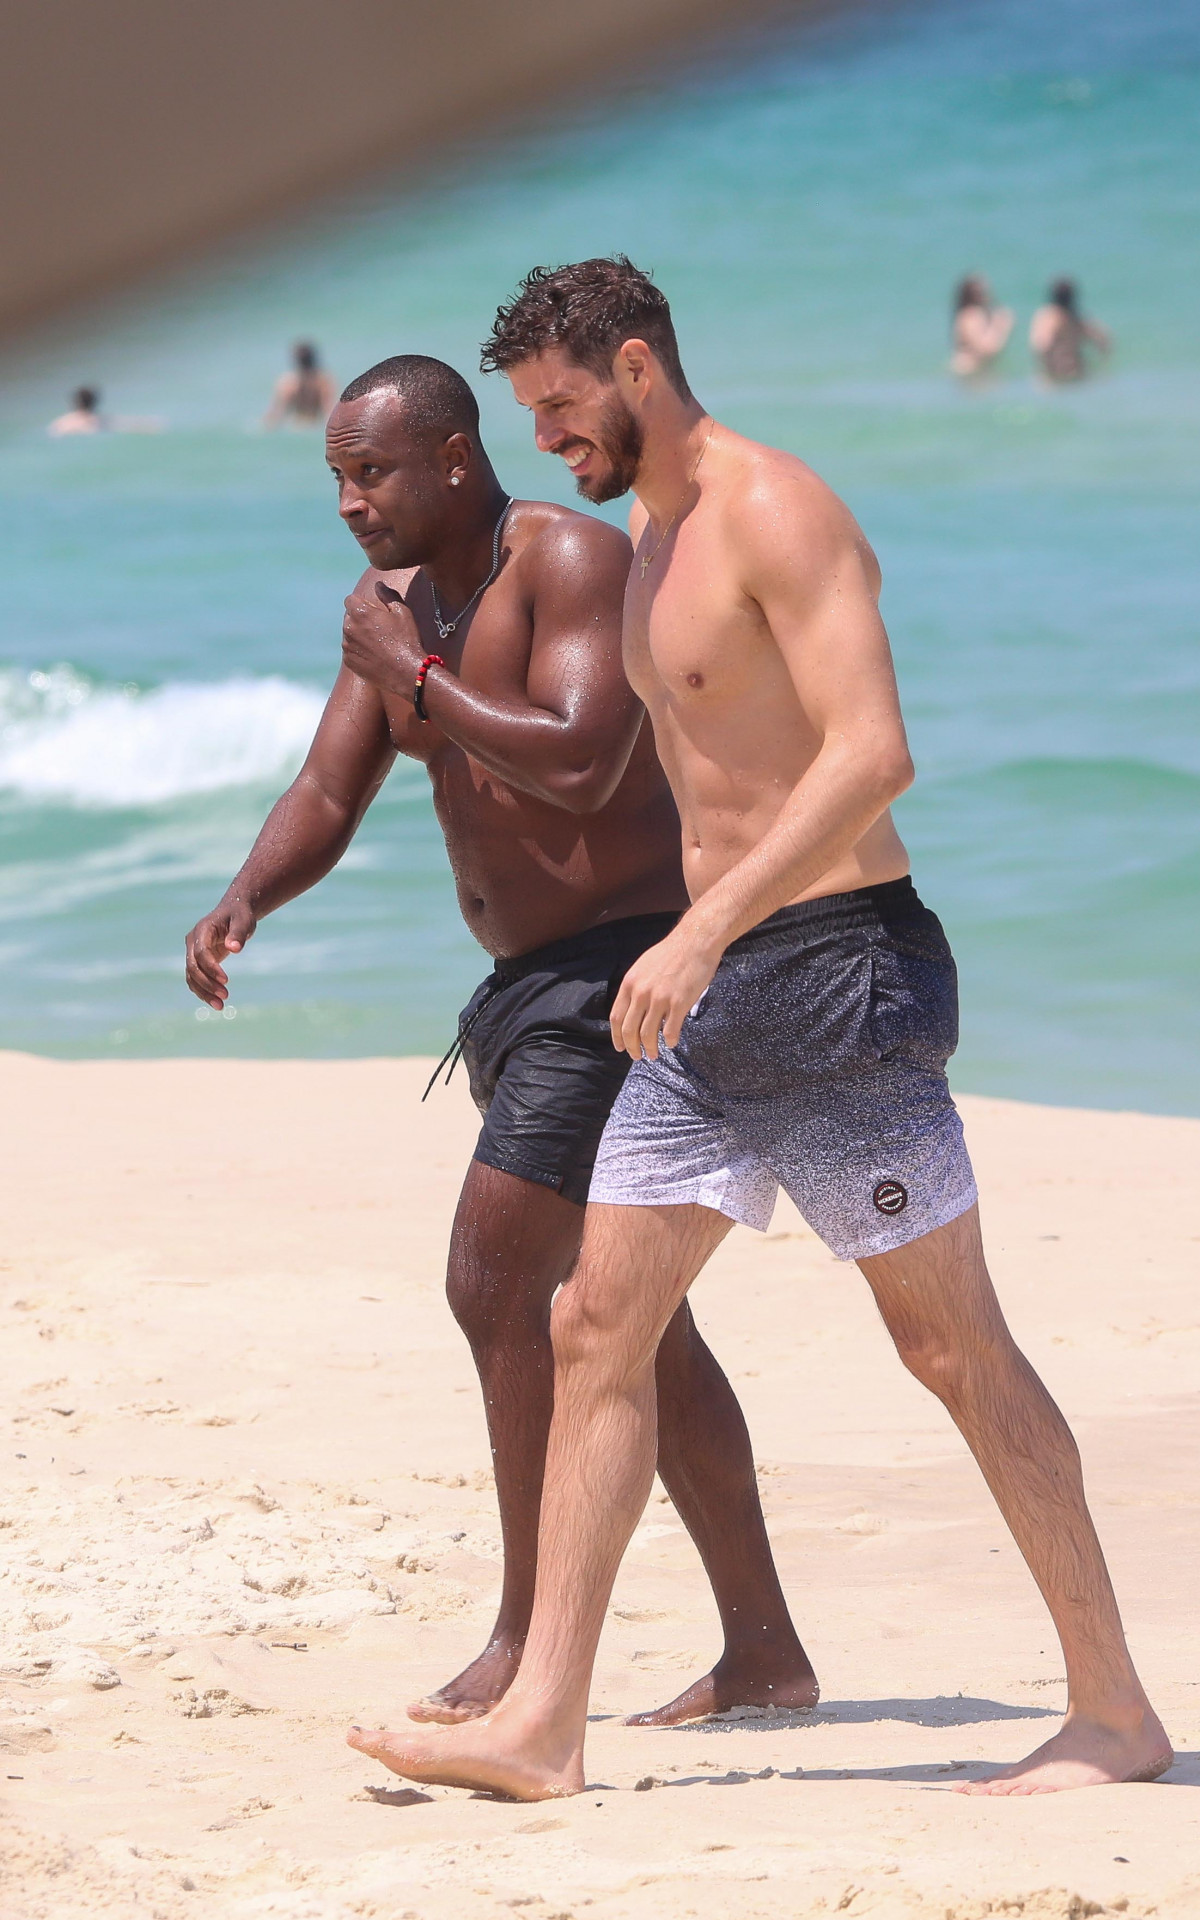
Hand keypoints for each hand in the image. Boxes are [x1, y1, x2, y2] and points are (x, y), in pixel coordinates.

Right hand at [185, 899, 257, 1009]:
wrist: (234, 912)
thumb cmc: (240, 915)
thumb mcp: (243, 921)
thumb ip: (238, 934)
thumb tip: (234, 949)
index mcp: (202, 930)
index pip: (201, 952)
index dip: (211, 968)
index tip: (226, 981)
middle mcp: (193, 941)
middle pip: (193, 967)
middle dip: (207, 983)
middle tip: (225, 996)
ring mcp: (192, 952)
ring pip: (191, 976)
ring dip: (203, 992)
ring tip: (220, 1006)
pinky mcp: (197, 961)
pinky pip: (195, 979)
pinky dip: (203, 991)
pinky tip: (216, 1002)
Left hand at [341, 582, 425, 697]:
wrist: (406, 672)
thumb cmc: (407, 640)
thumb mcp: (403, 612)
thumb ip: (388, 595)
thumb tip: (378, 584)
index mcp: (360, 613)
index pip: (350, 599)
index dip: (362, 603)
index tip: (375, 611)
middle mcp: (349, 628)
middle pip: (349, 616)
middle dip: (360, 619)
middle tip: (379, 628)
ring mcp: (347, 646)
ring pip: (349, 633)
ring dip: (359, 634)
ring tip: (378, 643)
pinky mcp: (349, 661)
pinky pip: (350, 650)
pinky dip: (359, 650)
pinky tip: (375, 655)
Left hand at [609, 920, 723, 1060]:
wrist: (695, 941)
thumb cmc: (671, 953)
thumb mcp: (644, 967)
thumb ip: (636, 987)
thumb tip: (633, 1007)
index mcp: (630, 984)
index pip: (616, 1017)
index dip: (617, 1036)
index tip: (620, 1047)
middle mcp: (641, 993)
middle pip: (629, 1030)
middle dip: (632, 1047)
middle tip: (637, 1056)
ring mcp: (660, 999)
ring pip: (648, 1034)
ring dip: (650, 1048)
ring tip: (653, 1054)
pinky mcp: (679, 1003)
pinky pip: (671, 1030)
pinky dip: (670, 1041)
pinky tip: (671, 1043)